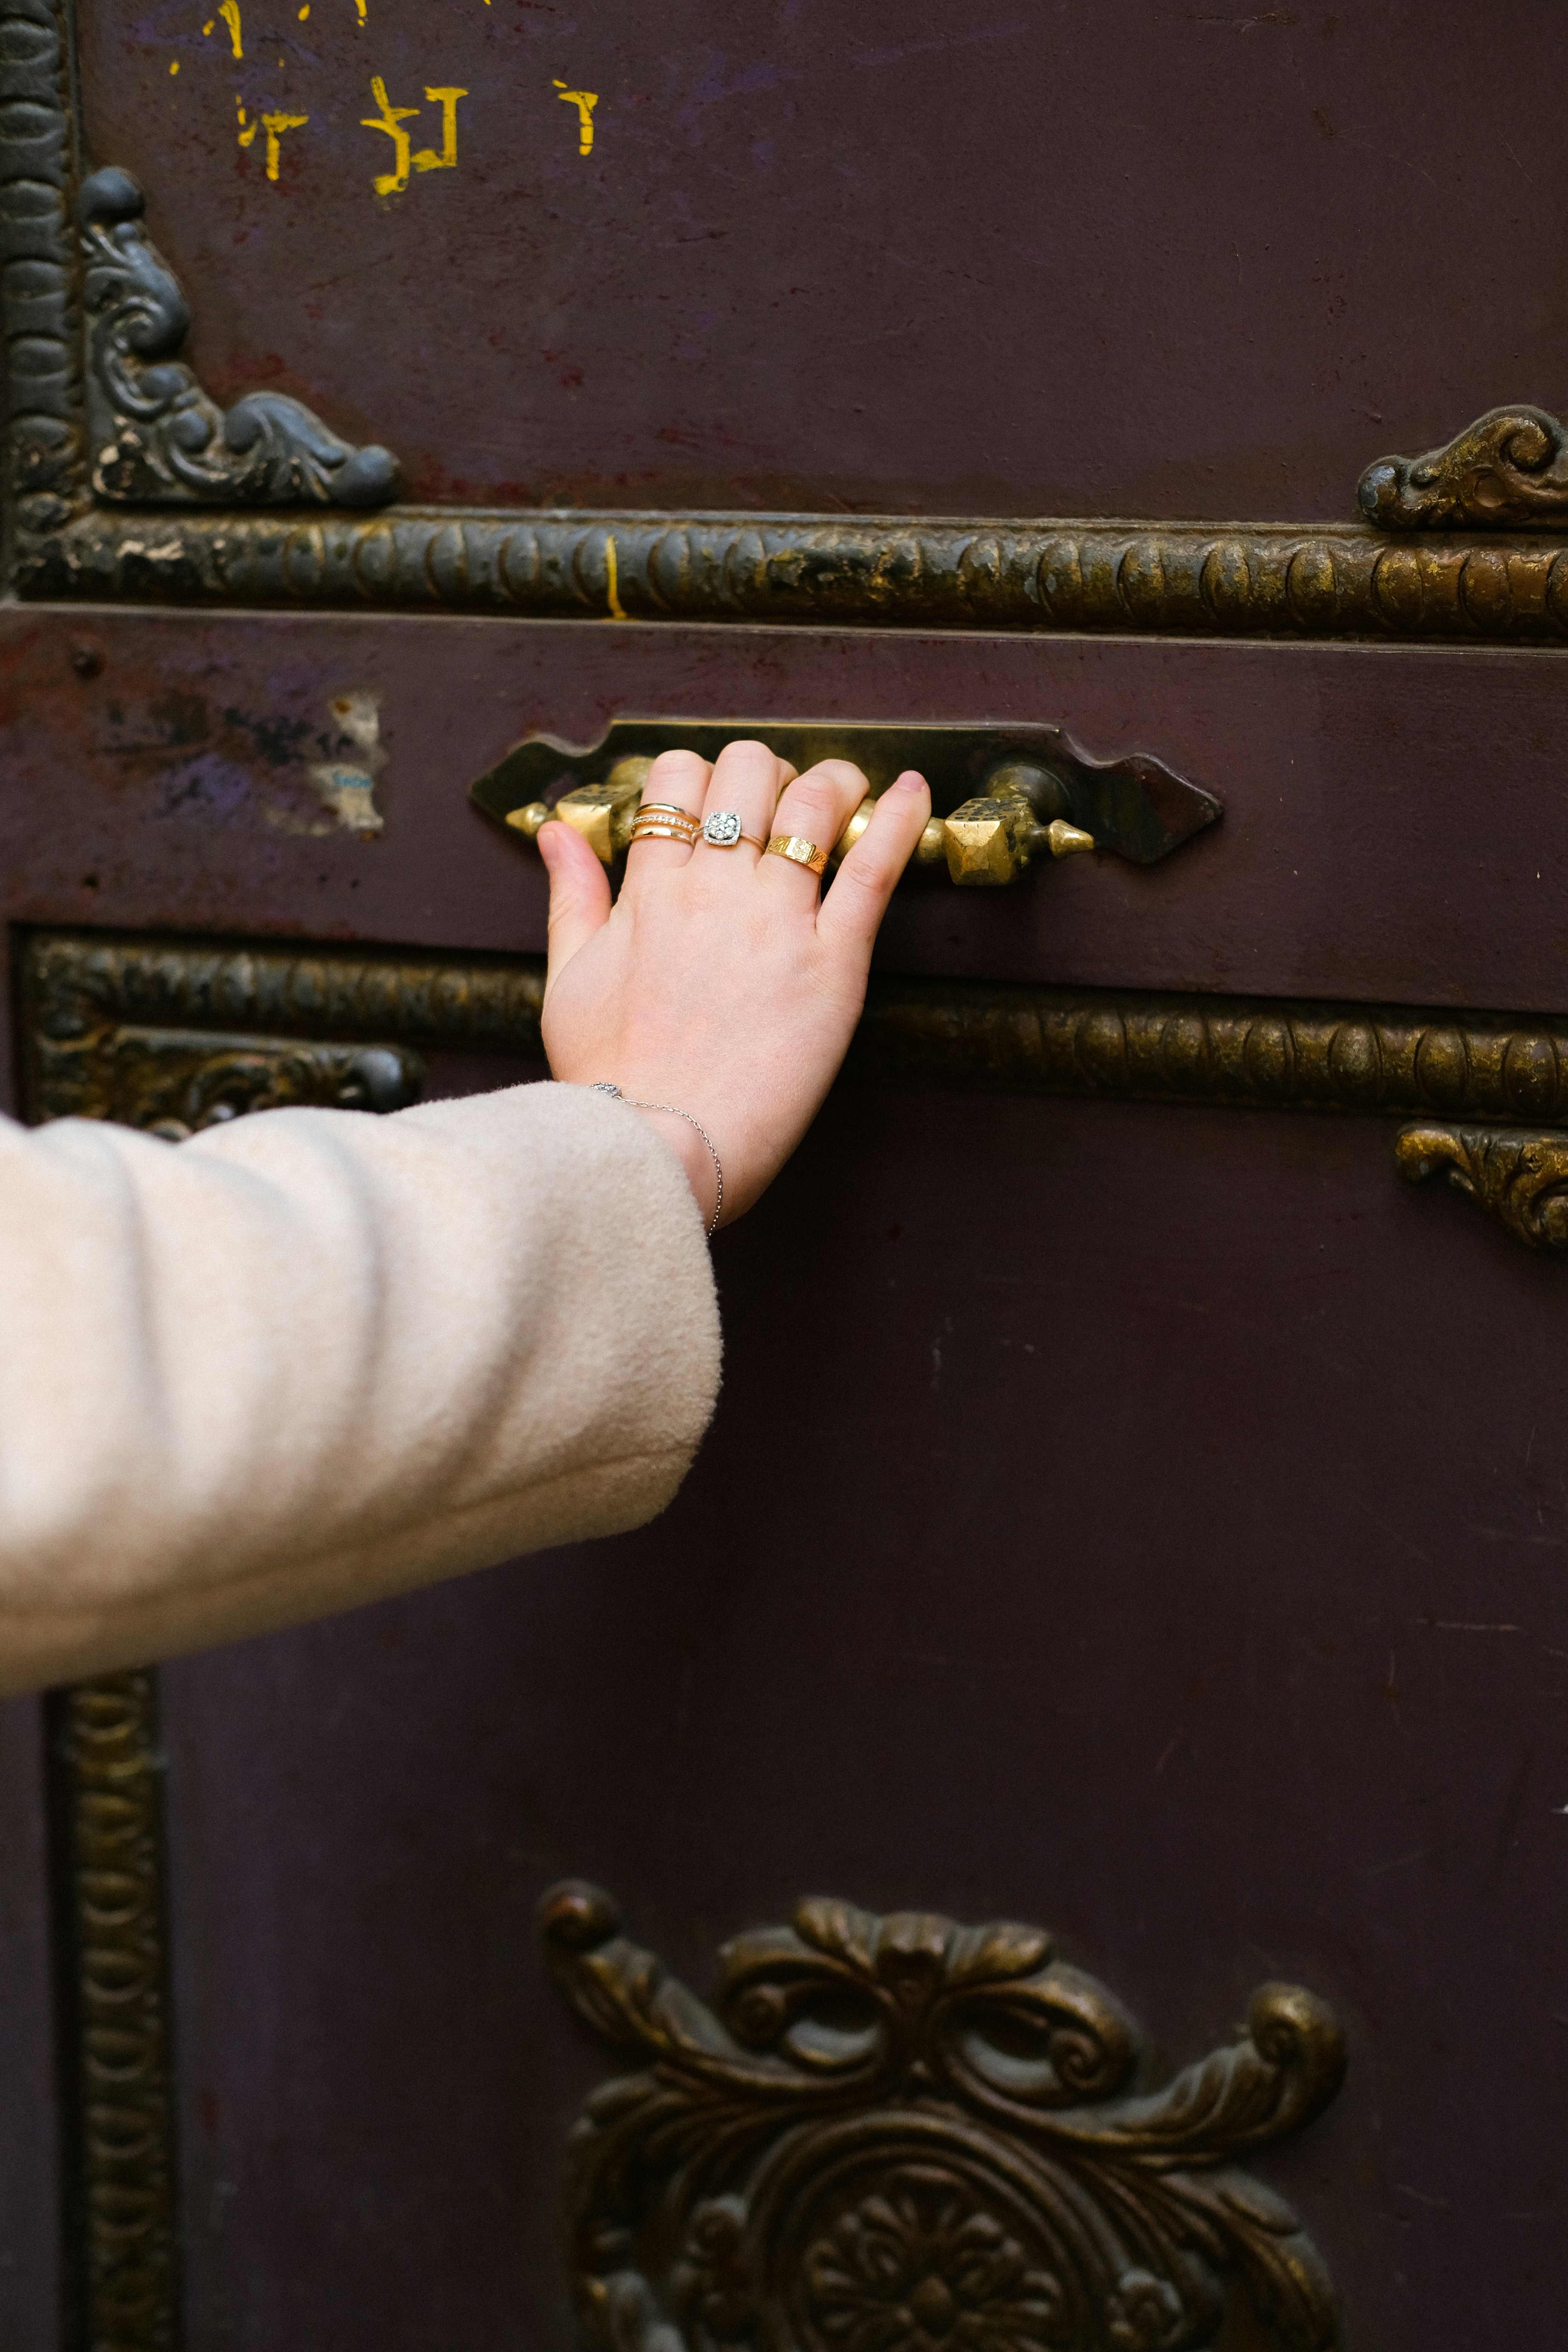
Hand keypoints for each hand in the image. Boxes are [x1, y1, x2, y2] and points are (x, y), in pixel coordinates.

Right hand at [537, 740, 930, 1225]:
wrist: (660, 1148)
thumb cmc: (611, 1081)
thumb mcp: (568, 981)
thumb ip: (570, 896)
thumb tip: (556, 830)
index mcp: (650, 892)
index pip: (678, 780)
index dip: (702, 774)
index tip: (719, 800)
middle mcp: (715, 891)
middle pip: (747, 773)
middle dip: (767, 772)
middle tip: (781, 802)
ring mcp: (776, 922)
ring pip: (811, 804)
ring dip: (832, 782)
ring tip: (844, 792)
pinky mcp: (833, 965)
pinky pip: (871, 871)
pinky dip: (898, 821)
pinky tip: (910, 790)